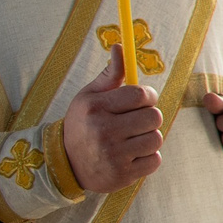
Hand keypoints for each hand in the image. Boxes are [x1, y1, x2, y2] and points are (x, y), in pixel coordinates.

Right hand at [65, 50, 163, 191]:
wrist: (66, 164)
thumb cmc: (83, 123)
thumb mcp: (90, 96)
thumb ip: (111, 74)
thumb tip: (120, 46)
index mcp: (96, 108)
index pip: (140, 95)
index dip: (147, 95)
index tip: (142, 100)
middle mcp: (104, 131)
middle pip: (154, 116)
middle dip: (149, 116)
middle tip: (137, 120)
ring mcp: (114, 156)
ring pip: (156, 139)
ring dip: (150, 137)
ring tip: (134, 138)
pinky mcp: (122, 175)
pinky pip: (155, 160)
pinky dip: (148, 157)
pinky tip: (133, 154)